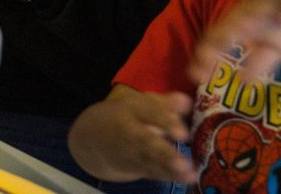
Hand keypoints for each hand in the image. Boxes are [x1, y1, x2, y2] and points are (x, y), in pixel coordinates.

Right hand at [68, 87, 196, 183]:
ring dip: (168, 169)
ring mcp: (128, 151)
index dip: (164, 122)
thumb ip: (164, 103)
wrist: (92, 138)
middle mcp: (128, 131)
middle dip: (164, 154)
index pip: (148, 113)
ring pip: (148, 160)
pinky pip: (150, 172)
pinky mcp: (132, 167)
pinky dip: (166, 176)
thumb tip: (187, 100)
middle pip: (146, 142)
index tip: (183, 134)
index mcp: (131, 109)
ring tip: (188, 174)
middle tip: (183, 164)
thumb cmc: (125, 116)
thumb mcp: (140, 103)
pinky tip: (185, 179)